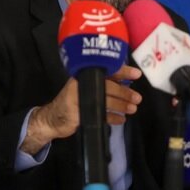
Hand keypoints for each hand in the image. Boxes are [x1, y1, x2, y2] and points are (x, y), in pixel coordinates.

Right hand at [19, 64, 142, 154]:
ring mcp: (77, 99)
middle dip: (124, 92)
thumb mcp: (84, 87)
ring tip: (132, 109)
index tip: (137, 74)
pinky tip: (121, 120)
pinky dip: (112, 118)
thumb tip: (126, 82)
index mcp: (85, 75)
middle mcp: (81, 84)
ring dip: (121, 105)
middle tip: (137, 98)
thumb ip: (101, 83)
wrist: (52, 118)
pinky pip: (98, 116)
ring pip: (104, 101)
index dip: (123, 71)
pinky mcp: (76, 114)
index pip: (106, 70)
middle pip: (107, 87)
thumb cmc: (72, 100)